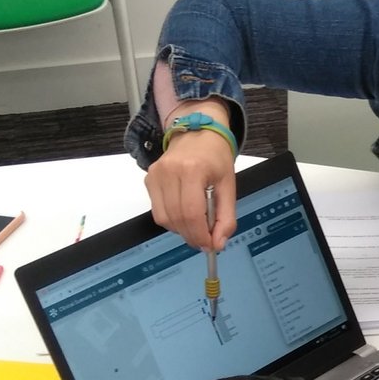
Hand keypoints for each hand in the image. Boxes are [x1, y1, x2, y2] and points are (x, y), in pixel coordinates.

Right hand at [145, 117, 235, 251]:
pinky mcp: (149, 179)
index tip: (209, 245)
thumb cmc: (215, 158)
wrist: (198, 134)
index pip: (192, 212)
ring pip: (164, 218)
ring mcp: (155, 175)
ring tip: (196, 225)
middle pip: (177, 218)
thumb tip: (218, 244)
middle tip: (204, 240)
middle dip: (192, 236)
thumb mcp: (229, 186)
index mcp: (193, 170)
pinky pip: (158, 211)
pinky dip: (172, 220)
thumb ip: (226, 217)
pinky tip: (184, 213)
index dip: (200, 234)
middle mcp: (169, 171)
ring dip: (181, 230)